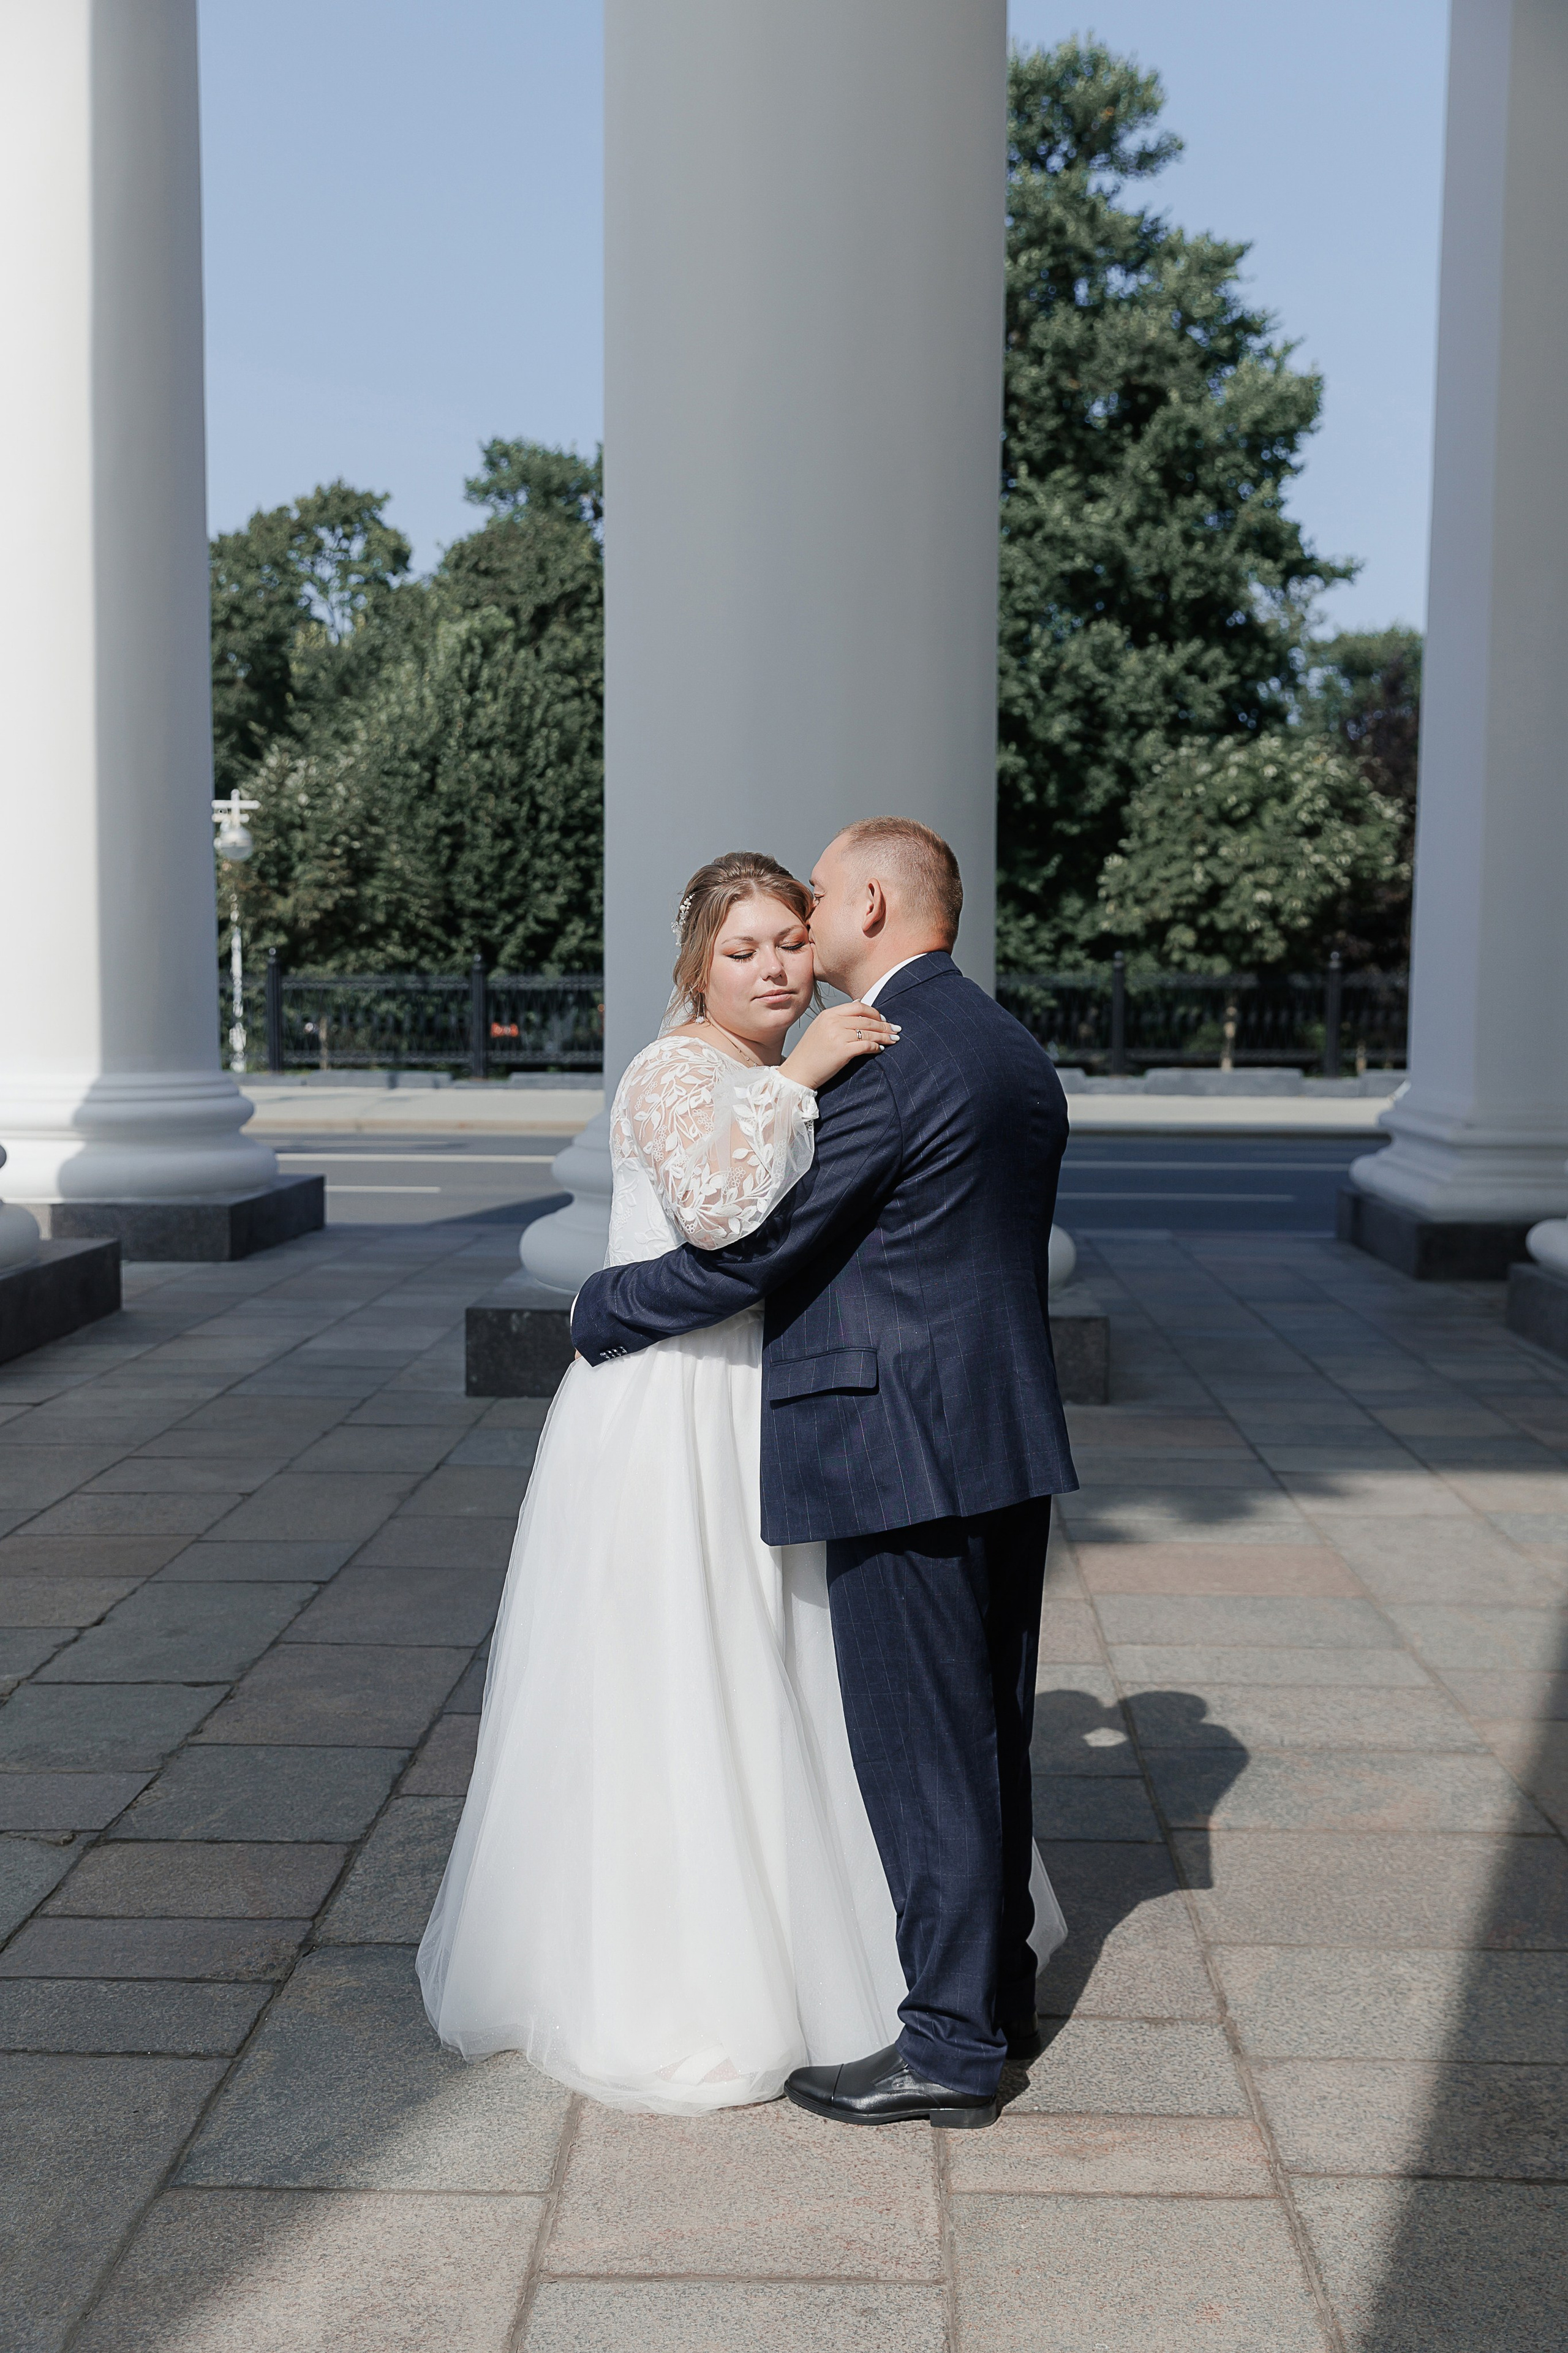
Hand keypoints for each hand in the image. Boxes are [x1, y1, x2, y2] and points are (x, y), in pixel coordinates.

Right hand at [781, 1001, 899, 1090]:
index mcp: (828, 1014)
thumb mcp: (820, 1028)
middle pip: (866, 1019)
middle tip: (895, 1029)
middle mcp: (833, 1022)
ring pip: (869, 1032)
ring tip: (893, 1039)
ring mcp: (837, 1036)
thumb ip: (838, 1017)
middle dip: (884, 1024)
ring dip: (884, 1036)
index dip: (874, 1012)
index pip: (858, 1006)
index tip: (883, 1019)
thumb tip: (859, 1003)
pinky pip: (866, 1045)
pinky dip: (876, 1047)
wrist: (797, 1072)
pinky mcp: (842, 1051)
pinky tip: (880, 1049)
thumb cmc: (809, 1054)